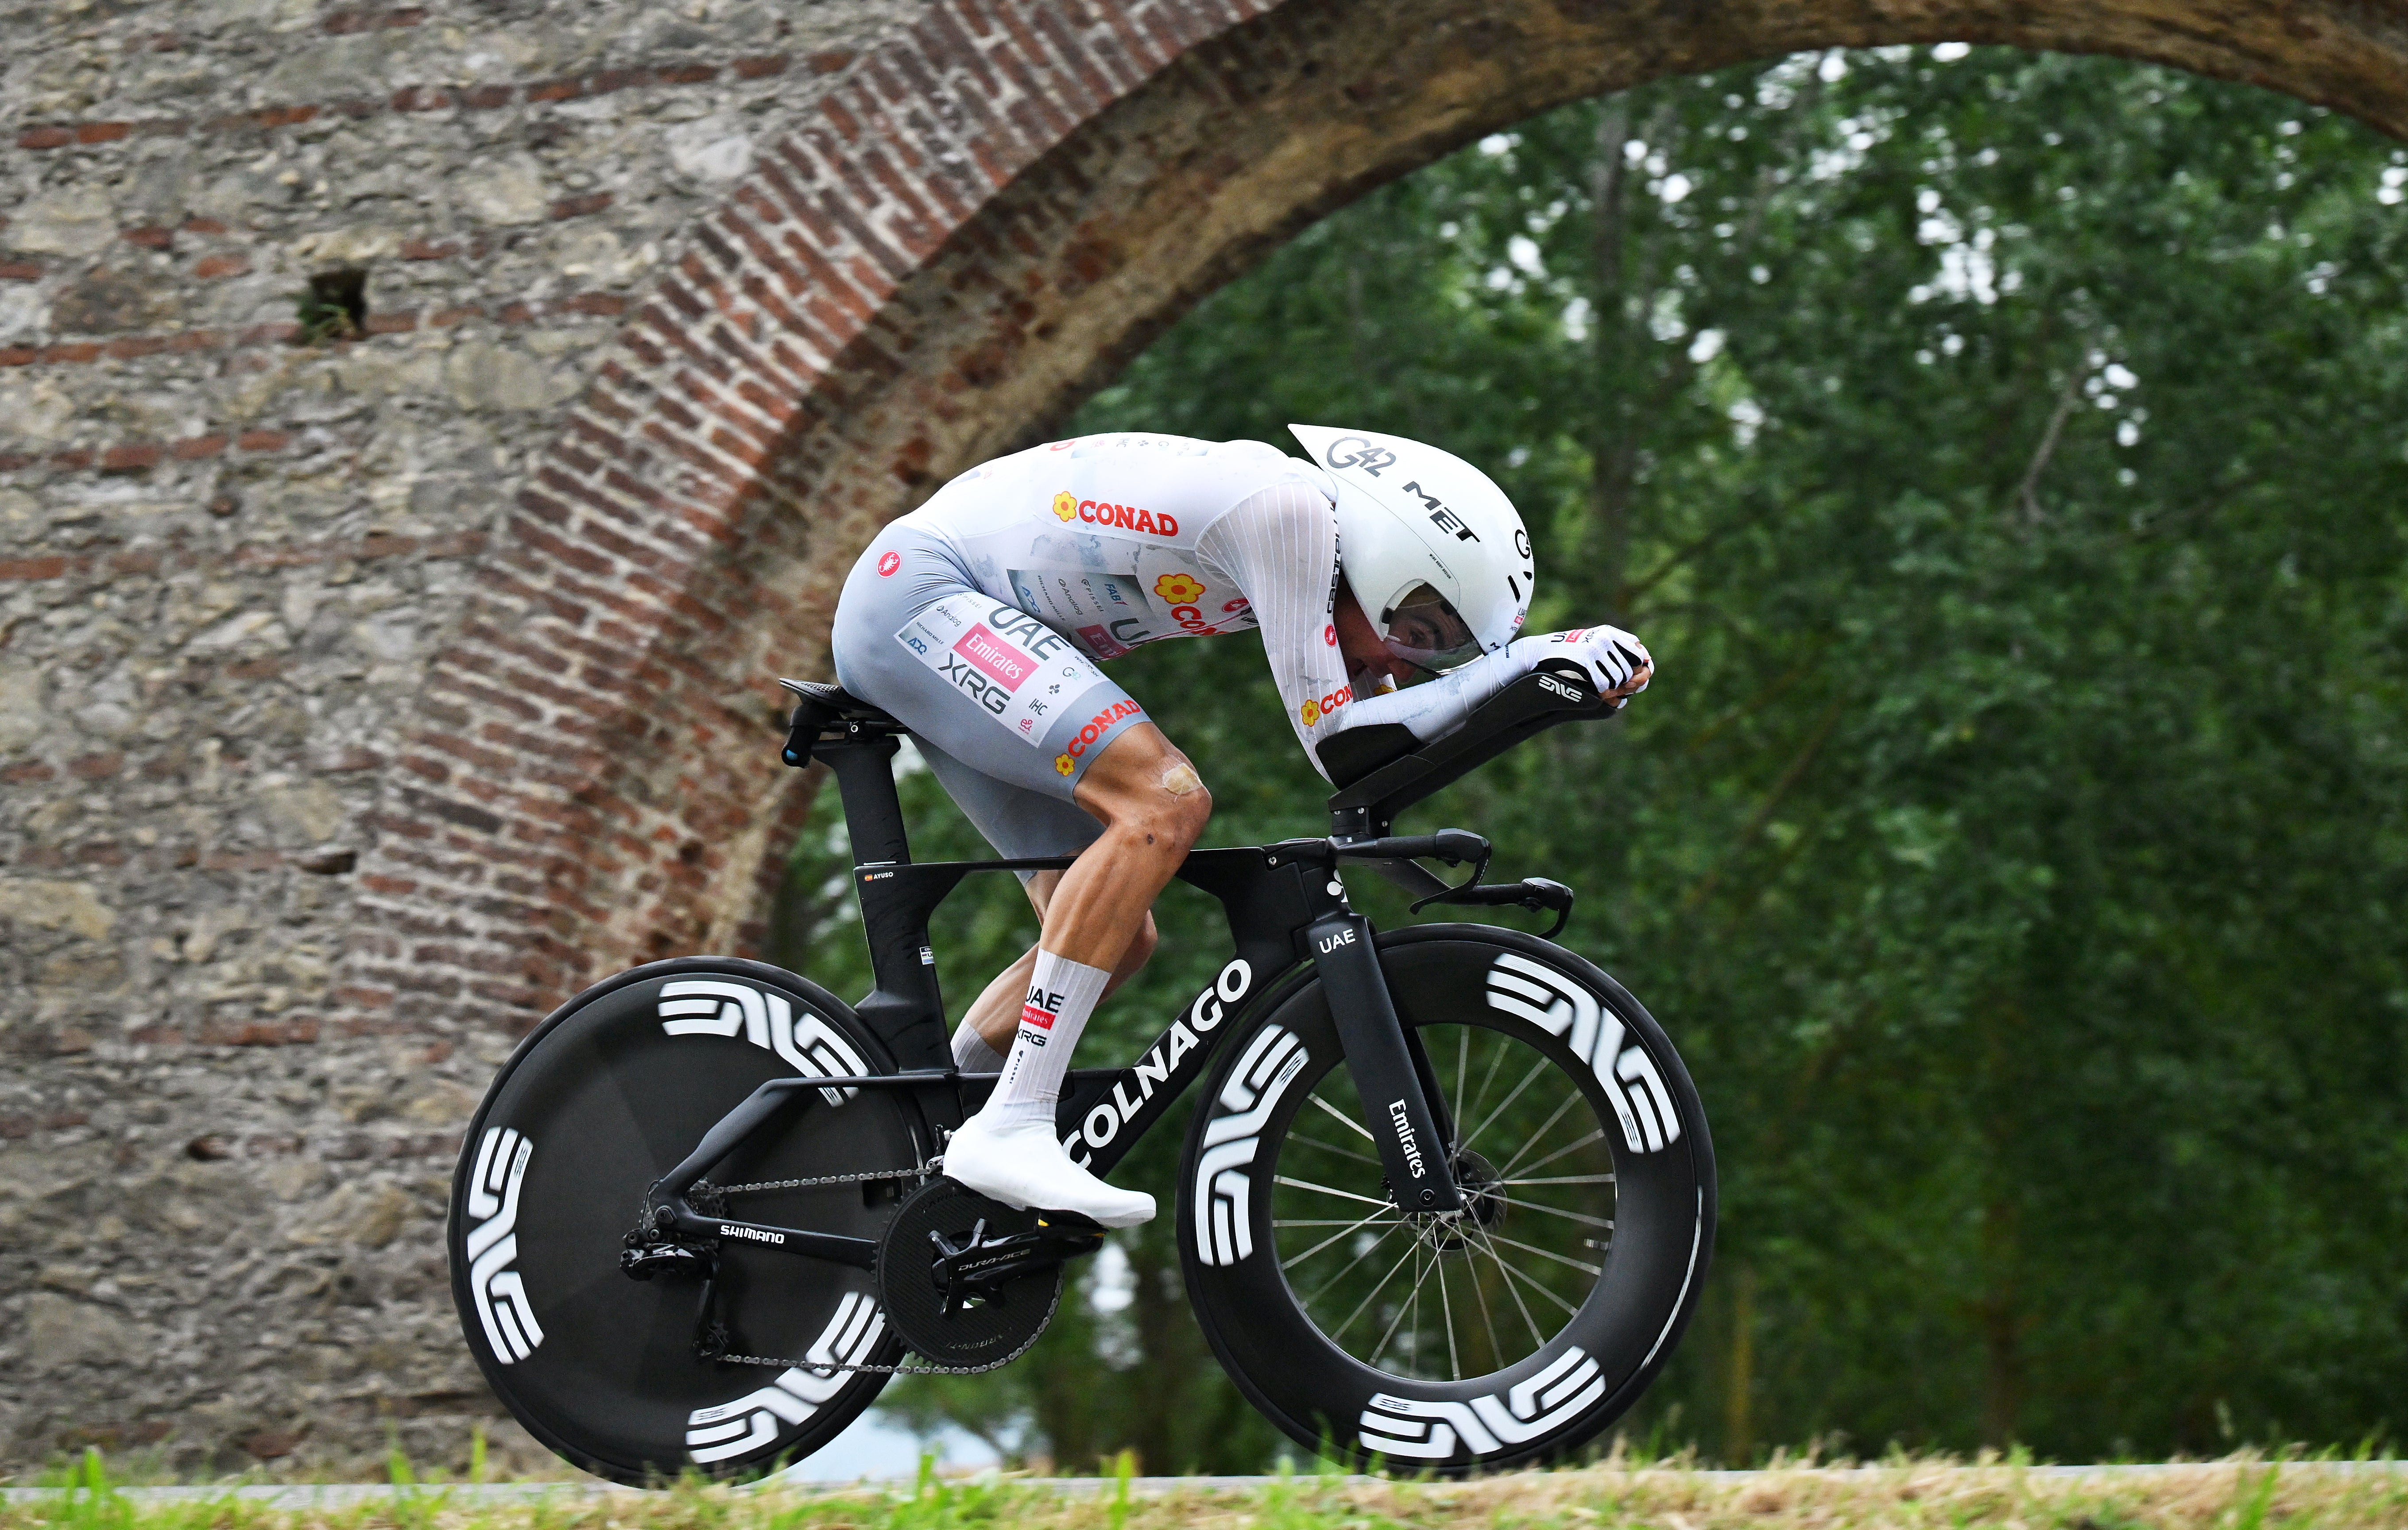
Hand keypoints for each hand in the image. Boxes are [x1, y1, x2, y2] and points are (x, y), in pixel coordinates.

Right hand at [1512, 626, 1653, 706]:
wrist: (1541, 653)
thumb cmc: (1569, 652)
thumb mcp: (1593, 641)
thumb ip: (1617, 646)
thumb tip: (1646, 660)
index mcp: (1610, 633)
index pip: (1639, 653)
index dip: (1640, 668)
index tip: (1638, 678)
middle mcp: (1606, 638)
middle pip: (1629, 669)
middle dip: (1623, 682)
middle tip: (1614, 688)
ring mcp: (1596, 648)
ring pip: (1619, 677)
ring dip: (1611, 686)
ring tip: (1599, 684)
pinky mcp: (1587, 660)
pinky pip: (1604, 683)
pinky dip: (1600, 689)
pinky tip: (1592, 687)